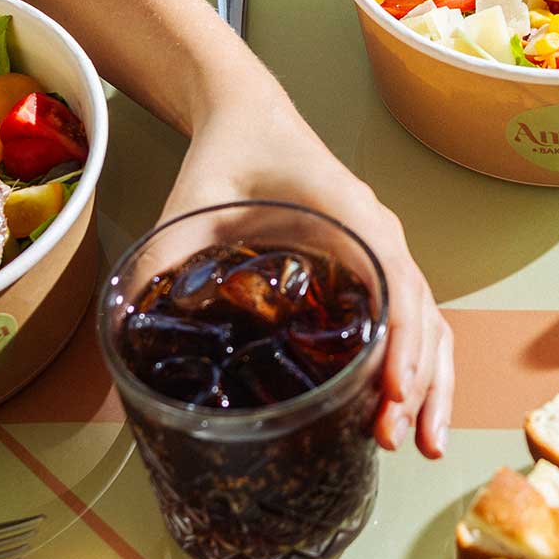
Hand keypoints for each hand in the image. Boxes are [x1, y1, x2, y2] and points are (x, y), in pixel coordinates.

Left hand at [158, 82, 452, 457]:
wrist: (250, 116)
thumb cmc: (234, 151)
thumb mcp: (191, 201)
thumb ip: (163, 259)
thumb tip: (128, 334)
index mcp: (347, 211)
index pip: (392, 278)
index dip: (400, 338)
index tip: (392, 390)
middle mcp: (376, 233)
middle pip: (421, 311)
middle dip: (418, 380)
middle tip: (395, 437)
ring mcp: (380, 251)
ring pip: (426, 320)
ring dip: (429, 382)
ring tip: (420, 441)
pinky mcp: (370, 269)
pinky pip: (409, 318)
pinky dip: (417, 363)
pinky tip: (407, 408)